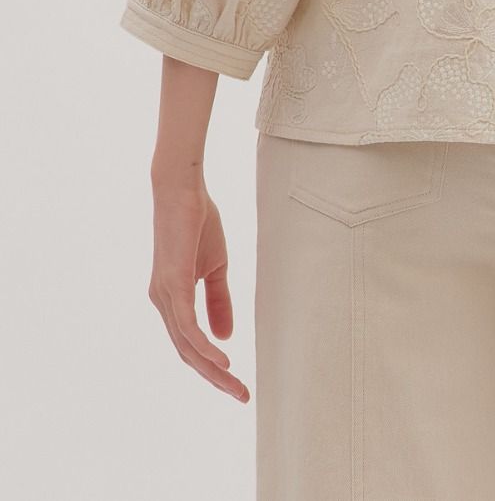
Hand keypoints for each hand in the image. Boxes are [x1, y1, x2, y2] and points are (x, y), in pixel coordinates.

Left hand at [147, 172, 249, 401]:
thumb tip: (225, 337)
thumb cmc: (197, 222)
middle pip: (187, 353)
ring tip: (235, 385)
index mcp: (171, 299)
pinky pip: (187, 326)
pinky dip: (203, 346)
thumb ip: (218, 301)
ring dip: (212, 370)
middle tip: (241, 396)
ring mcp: (165, 295)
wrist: (183, 188)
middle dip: (214, 378)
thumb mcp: (214, 267)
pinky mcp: (172, 284)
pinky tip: (221, 360)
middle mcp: (163, 302)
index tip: (236, 384)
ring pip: (187, 346)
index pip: (190, 344)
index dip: (211, 367)